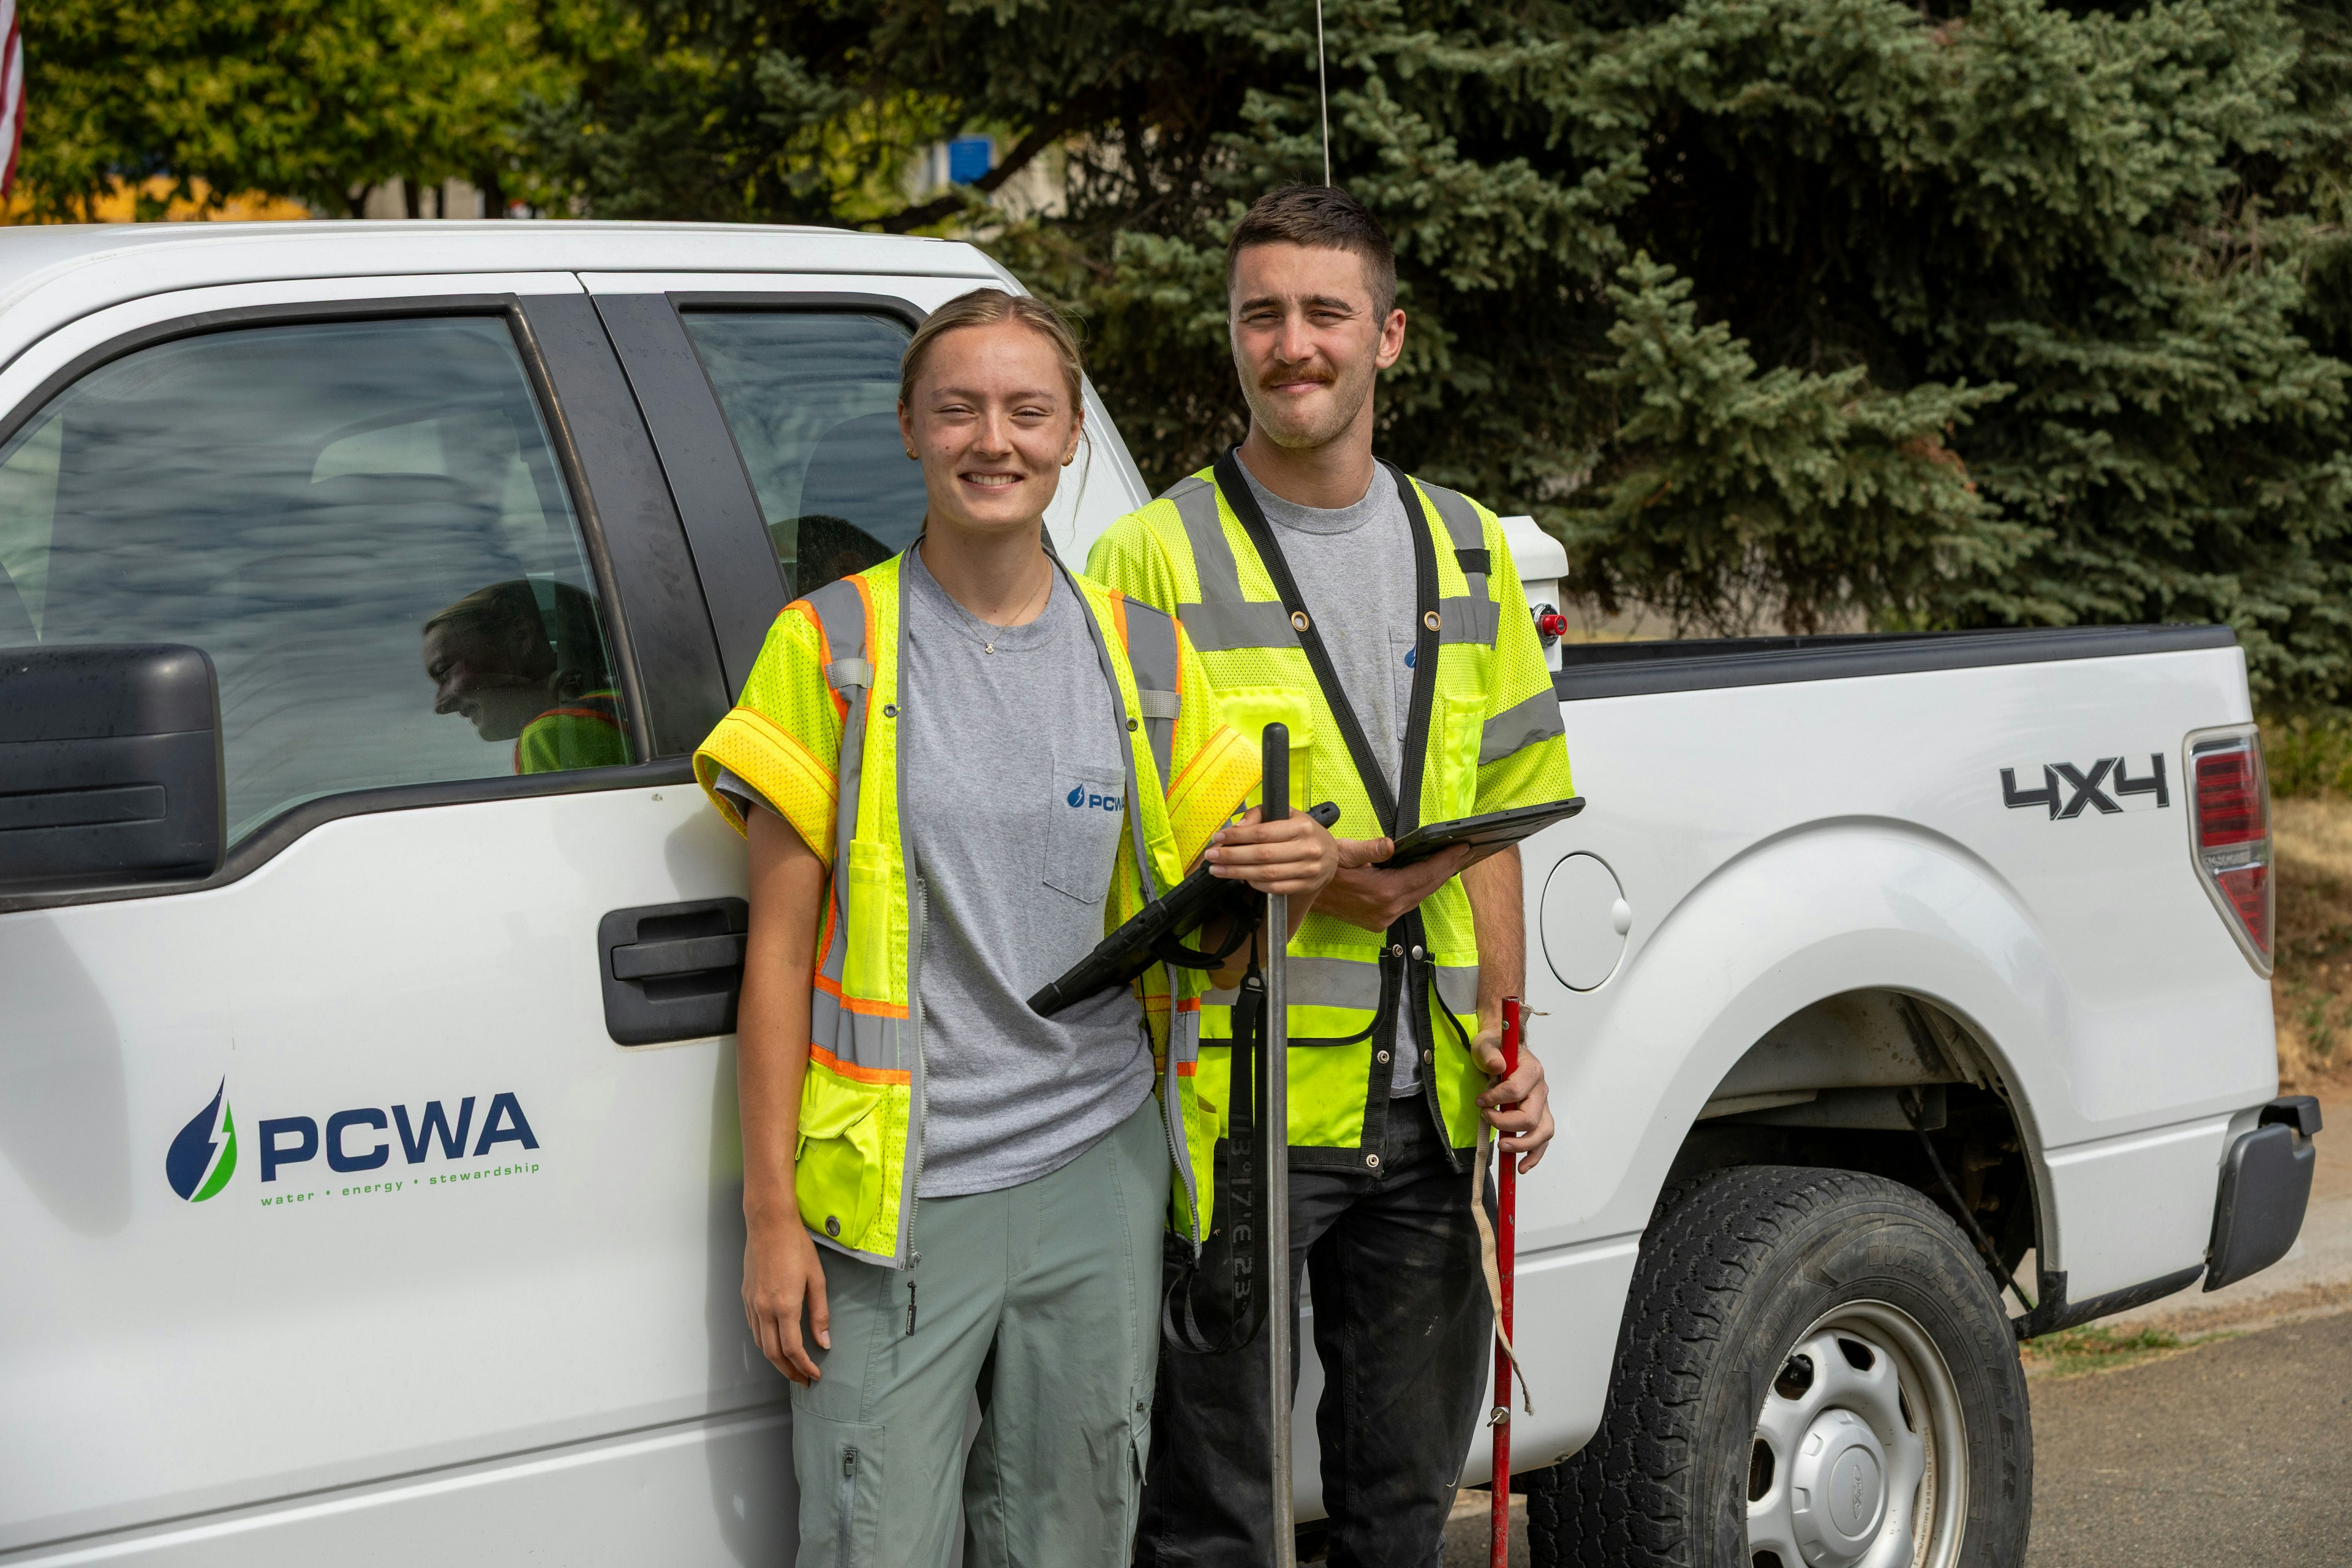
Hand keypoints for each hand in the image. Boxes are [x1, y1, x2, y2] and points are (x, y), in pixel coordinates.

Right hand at [743, 1211, 829, 1384]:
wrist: (769, 1224)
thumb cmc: (796, 1247)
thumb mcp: (817, 1279)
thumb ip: (820, 1314)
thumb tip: (824, 1342)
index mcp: (785, 1306)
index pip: (793, 1349)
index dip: (804, 1367)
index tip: (815, 1375)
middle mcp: (764, 1309)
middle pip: (773, 1354)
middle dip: (789, 1372)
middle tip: (803, 1380)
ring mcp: (752, 1303)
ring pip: (760, 1344)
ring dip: (776, 1361)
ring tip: (791, 1367)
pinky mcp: (746, 1297)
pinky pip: (754, 1329)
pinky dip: (764, 1343)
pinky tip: (775, 1344)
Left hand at [1203, 806, 1339, 899]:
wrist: (1333, 855)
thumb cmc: (1304, 832)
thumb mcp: (1287, 814)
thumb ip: (1260, 815)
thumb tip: (1237, 827)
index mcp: (1302, 827)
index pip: (1262, 832)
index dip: (1237, 836)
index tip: (1219, 837)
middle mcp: (1307, 848)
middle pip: (1261, 855)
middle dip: (1231, 856)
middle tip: (1212, 856)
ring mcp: (1309, 870)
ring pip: (1266, 874)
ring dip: (1237, 873)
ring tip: (1218, 869)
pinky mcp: (1306, 886)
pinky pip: (1274, 888)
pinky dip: (1255, 884)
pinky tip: (1241, 878)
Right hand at [1314, 839, 1473, 930]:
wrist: (1306, 894)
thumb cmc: (1324, 870)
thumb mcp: (1344, 852)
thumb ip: (1370, 849)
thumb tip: (1391, 845)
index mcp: (1382, 892)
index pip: (1424, 875)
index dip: (1445, 861)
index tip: (1461, 848)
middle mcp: (1387, 909)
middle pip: (1426, 887)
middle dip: (1446, 869)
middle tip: (1463, 853)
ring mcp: (1383, 918)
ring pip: (1419, 897)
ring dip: (1435, 880)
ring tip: (1450, 862)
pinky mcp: (1378, 922)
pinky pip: (1407, 904)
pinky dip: (1419, 889)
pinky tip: (1426, 877)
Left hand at [1473, 1023, 1553, 1172]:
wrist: (1502, 1050)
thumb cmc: (1494, 1049)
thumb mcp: (1486, 1045)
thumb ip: (1490, 1054)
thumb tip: (1497, 1066)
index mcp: (1531, 1070)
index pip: (1516, 1091)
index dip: (1495, 1099)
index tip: (1480, 1101)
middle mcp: (1541, 1089)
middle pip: (1530, 1117)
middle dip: (1506, 1125)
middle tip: (1487, 1120)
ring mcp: (1542, 1105)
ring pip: (1543, 1132)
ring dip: (1523, 1145)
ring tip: (1503, 1148)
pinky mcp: (1539, 1117)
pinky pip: (1542, 1140)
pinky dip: (1534, 1155)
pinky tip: (1522, 1166)